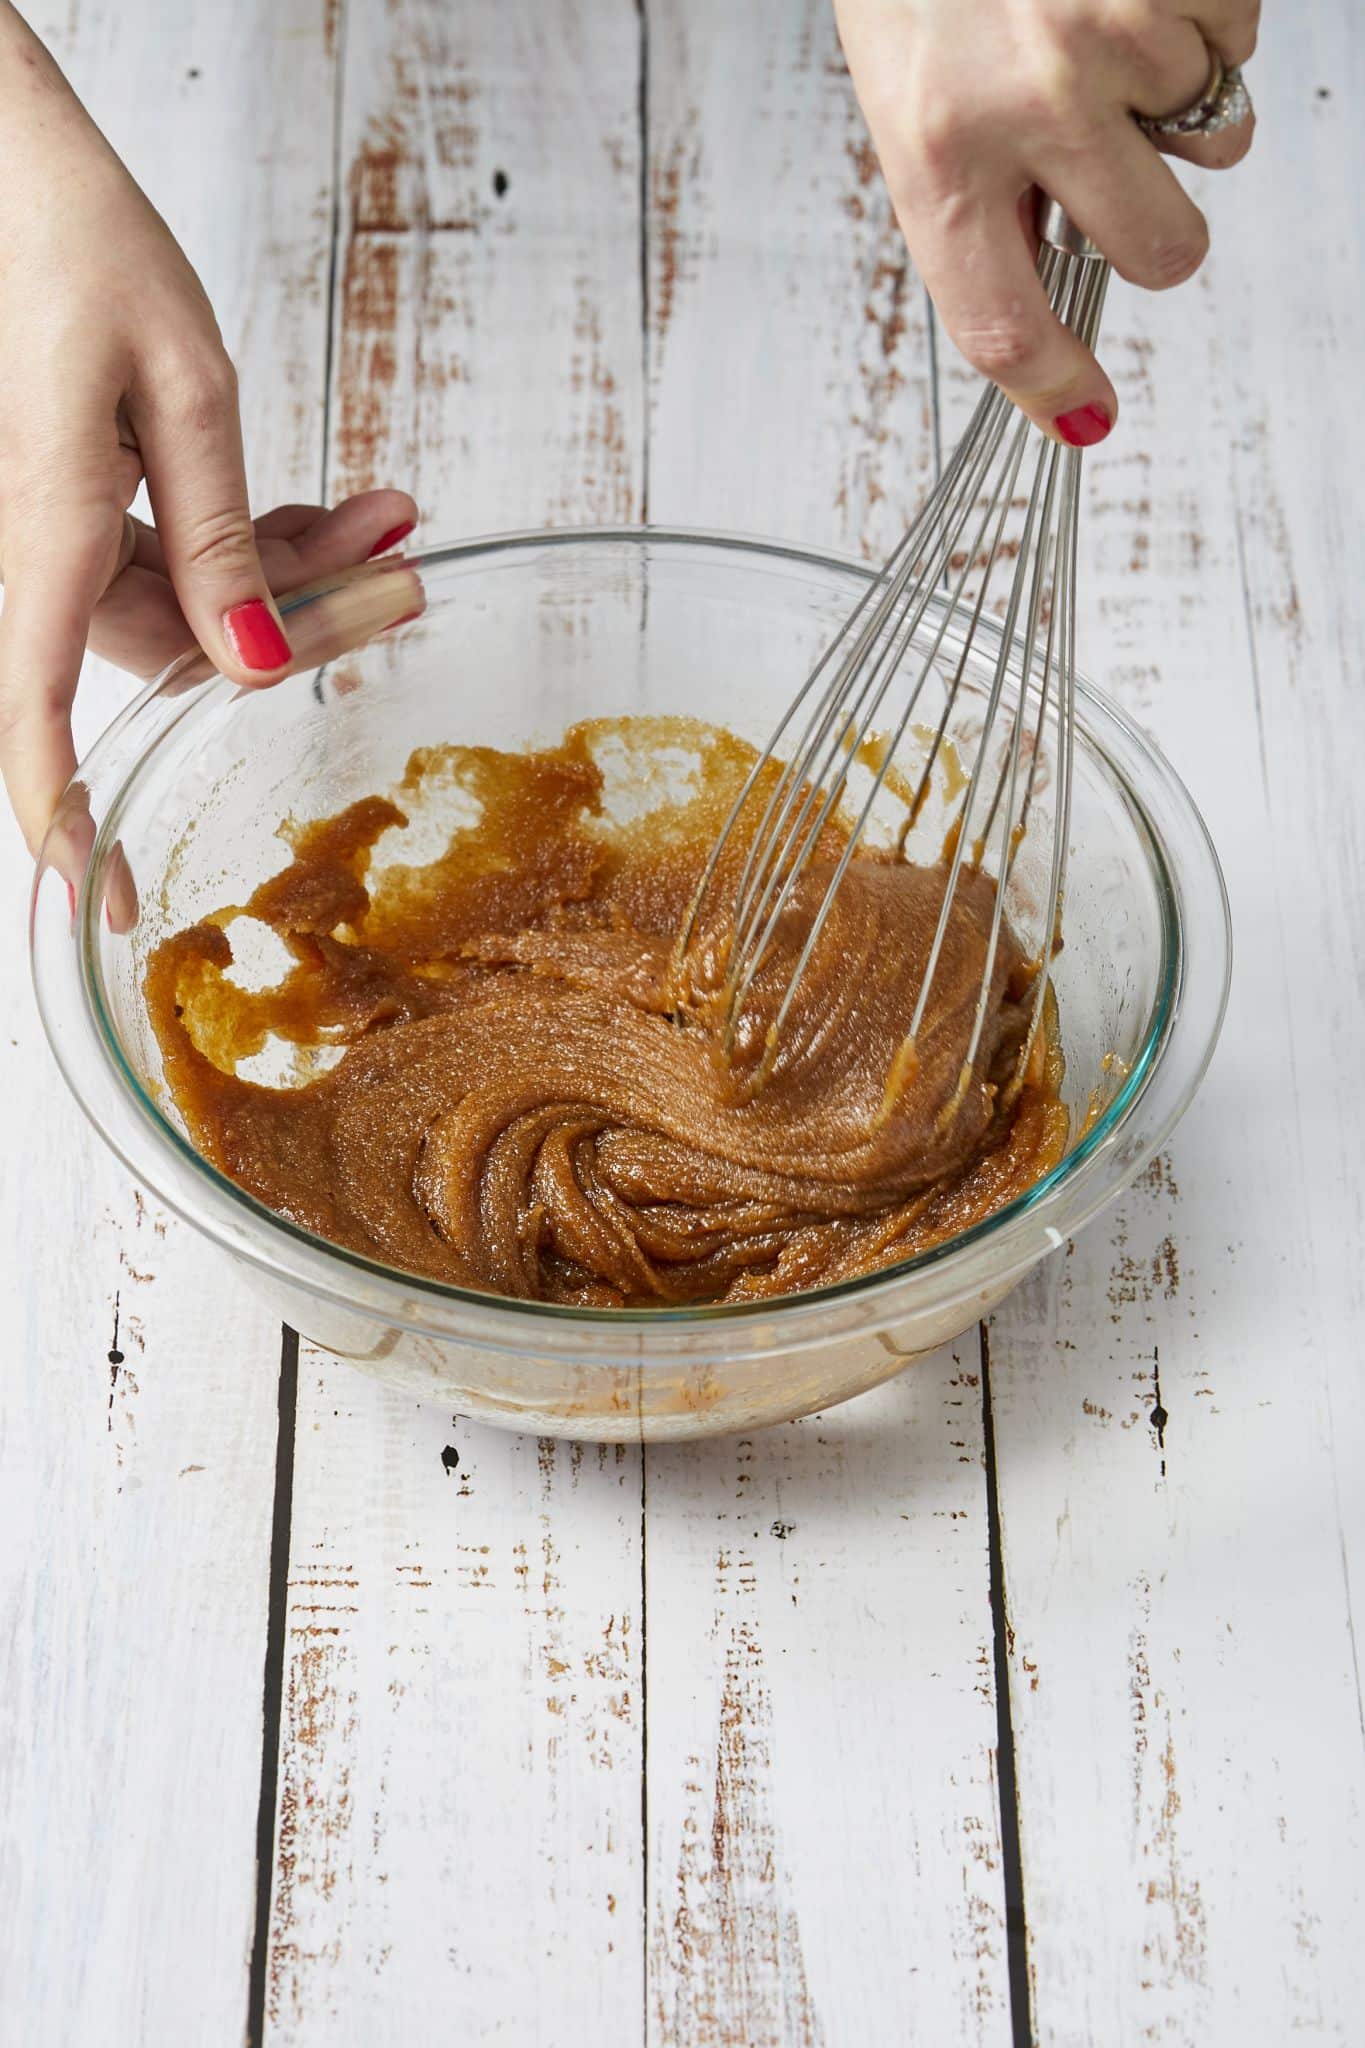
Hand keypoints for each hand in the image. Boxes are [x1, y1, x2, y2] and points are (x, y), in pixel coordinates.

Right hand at [0, 9, 416, 853]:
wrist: (14, 157)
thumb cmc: (76, 241)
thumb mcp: (180, 388)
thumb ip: (222, 537)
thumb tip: (252, 670)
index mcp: (45, 532)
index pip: (36, 716)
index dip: (63, 820)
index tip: (103, 903)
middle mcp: (39, 547)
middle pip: (180, 647)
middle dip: (305, 624)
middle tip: (410, 586)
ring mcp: (60, 523)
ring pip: (196, 599)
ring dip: (301, 572)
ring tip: (394, 524)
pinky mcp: (84, 492)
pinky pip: (180, 547)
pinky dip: (260, 534)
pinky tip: (341, 511)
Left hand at [833, 0, 1257, 440]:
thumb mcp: (908, 91)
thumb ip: (978, 196)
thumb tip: (1054, 277)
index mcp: (936, 151)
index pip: (1003, 324)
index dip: (1054, 388)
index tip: (1084, 416)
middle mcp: (1030, 99)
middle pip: (1159, 251)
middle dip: (1160, 226)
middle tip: (1123, 170)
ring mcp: (1115, 28)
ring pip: (1213, 130)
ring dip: (1171, 88)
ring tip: (1096, 21)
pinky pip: (1238, 34)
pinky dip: (1200, 12)